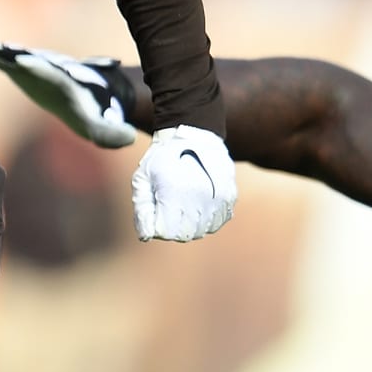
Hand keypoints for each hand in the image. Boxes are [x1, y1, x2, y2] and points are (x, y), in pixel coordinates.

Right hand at [0, 29, 137, 147]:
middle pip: (14, 55)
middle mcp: (38, 65)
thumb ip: (112, 132)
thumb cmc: (98, 107)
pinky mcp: (14, 64)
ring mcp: (24, 62)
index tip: (20, 59)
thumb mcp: (103, 123)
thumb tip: (128, 138)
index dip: (33, 66)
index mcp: (57, 78)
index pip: (44, 71)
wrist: (96, 85)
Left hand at [132, 124, 235, 241]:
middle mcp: (198, 198)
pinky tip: (199, 202)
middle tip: (169, 205)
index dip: (157, 225)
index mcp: (174, 193)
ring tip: (184, 201)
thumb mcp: (142, 178)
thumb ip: (142, 210)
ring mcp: (217, 199)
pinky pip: (217, 222)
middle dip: (173, 226)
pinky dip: (207, 218)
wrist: (193, 134)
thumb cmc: (162, 159)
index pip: (165, 232)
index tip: (157, 211)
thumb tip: (146, 237)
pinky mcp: (229, 198)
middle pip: (184, 234)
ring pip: (202, 231)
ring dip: (191, 223)